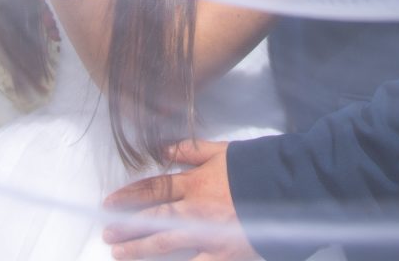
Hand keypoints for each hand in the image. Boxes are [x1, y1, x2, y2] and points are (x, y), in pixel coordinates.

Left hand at [102, 140, 256, 260]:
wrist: (292, 187)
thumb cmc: (259, 167)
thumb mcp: (224, 150)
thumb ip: (192, 150)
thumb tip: (163, 148)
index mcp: (196, 181)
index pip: (154, 189)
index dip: (129, 196)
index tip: (110, 203)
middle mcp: (196, 209)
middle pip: (152, 218)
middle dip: (126, 225)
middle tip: (106, 231)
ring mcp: (209, 234)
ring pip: (165, 243)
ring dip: (139, 248)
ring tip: (119, 252)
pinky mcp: (224, 254)